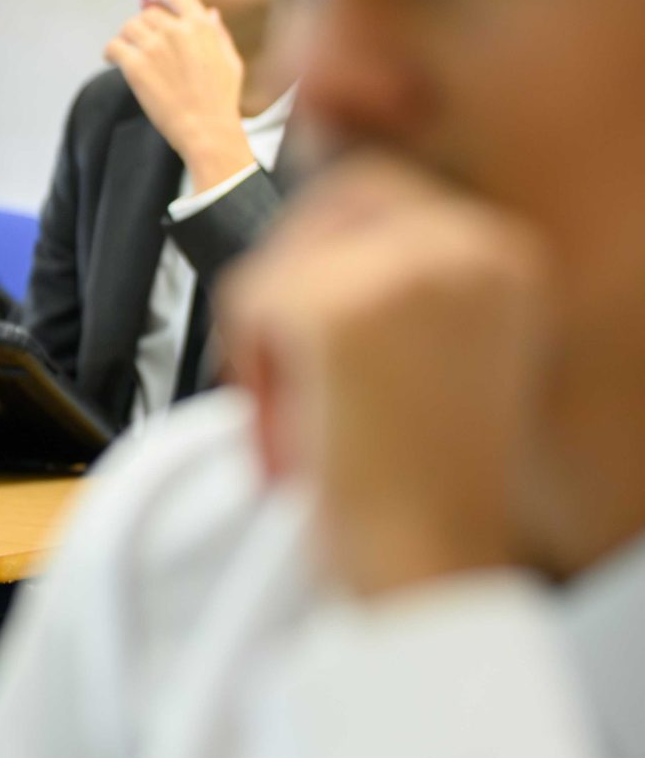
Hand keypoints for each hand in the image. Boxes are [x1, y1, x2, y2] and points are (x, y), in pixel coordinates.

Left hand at [107, 0, 256, 192]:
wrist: (207, 128)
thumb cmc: (222, 99)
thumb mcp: (231, 61)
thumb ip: (219, 34)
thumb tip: (210, 12)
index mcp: (201, 26)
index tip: (152, 0)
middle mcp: (176, 31)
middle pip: (148, 14)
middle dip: (143, 25)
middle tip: (140, 40)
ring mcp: (154, 47)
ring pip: (128, 27)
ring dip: (126, 37)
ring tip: (128, 51)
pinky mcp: (135, 66)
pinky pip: (113, 47)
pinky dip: (110, 52)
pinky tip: (113, 60)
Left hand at [220, 155, 549, 596]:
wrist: (426, 567)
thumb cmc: (420, 491)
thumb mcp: (428, 357)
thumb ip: (388, 286)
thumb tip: (301, 242)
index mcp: (505, 258)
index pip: (380, 190)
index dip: (320, 251)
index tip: (299, 315)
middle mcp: (473, 248)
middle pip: (327, 202)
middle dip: (289, 283)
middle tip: (285, 373)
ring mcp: (410, 268)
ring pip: (281, 258)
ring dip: (266, 342)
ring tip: (304, 420)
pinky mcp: (343, 305)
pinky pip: (251, 300)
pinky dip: (252, 369)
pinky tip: (291, 428)